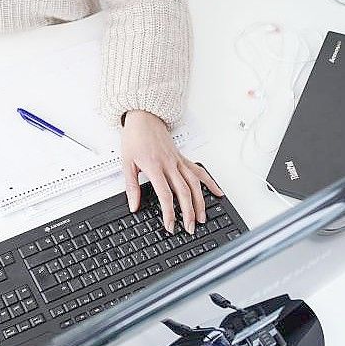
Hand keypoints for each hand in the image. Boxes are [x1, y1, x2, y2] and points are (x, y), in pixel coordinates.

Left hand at [121, 110, 222, 234]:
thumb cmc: (135, 138)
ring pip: (195, 184)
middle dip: (188, 212)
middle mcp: (170, 164)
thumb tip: (133, 205)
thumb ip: (131, 186)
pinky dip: (210, 182)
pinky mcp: (183, 158)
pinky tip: (217, 193)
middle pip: (184, 192)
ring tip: (202, 217)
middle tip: (189, 227)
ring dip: (200, 202)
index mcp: (155, 167)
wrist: (144, 118)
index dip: (169, 212)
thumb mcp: (126, 163)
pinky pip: (199, 171)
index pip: (166, 194)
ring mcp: (179, 161)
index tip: (171, 225)